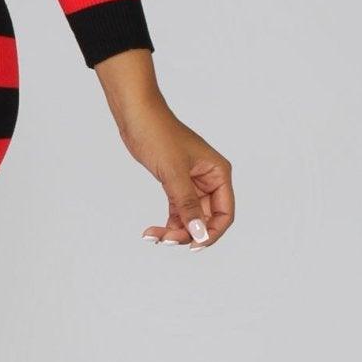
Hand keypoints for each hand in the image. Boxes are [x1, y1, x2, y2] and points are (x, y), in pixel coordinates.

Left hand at [117, 97, 234, 248]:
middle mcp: (209, 179)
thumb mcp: (174, 173)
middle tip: (165, 240)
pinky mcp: (175, 184)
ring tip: (153, 237)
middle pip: (206, 219)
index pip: (224, 213)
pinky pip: (177, 210)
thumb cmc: (158, 135)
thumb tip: (199, 233)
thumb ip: (187, 204)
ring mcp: (192, 183)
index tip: (193, 245)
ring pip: (190, 217)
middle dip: (188, 233)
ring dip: (175, 230)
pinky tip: (152, 232)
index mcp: (218, 173)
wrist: (136, 115)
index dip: (212, 233)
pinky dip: (167, 222)